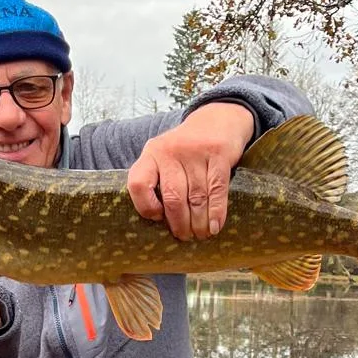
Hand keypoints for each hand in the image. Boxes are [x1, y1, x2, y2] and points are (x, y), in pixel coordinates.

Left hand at [127, 102, 254, 240]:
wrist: (218, 119)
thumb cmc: (187, 150)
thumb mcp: (164, 157)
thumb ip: (158, 181)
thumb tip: (160, 223)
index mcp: (151, 153)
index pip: (138, 184)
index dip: (146, 207)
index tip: (158, 218)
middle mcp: (170, 151)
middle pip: (173, 197)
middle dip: (179, 224)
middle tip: (185, 237)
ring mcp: (195, 152)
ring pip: (196, 197)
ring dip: (199, 222)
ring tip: (201, 235)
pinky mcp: (219, 154)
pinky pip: (216, 190)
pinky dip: (216, 212)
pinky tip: (215, 226)